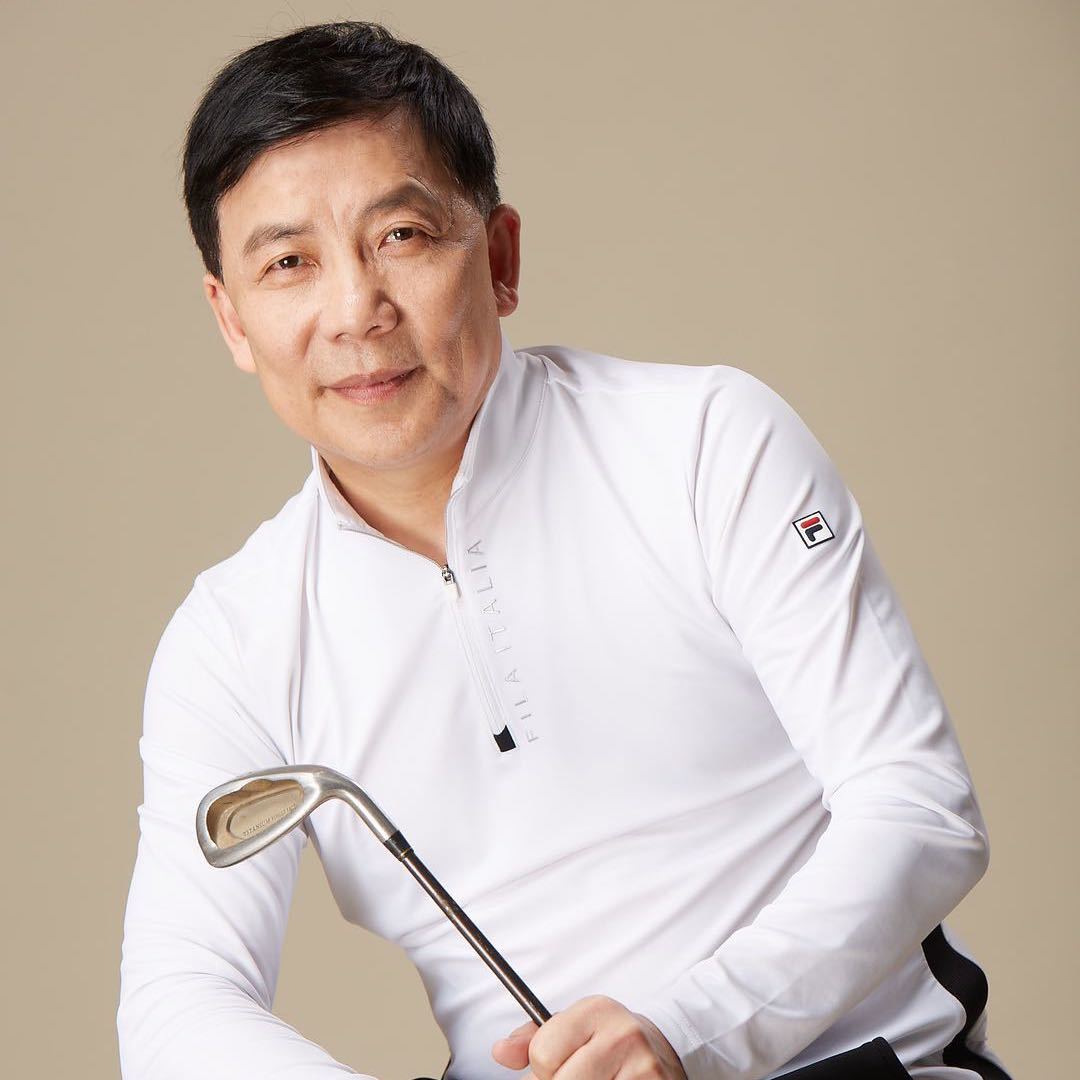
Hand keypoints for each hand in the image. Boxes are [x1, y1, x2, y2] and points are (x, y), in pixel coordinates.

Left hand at [491, 994, 687, 1079]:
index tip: (561, 1064)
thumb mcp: (572, 1026)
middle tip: (581, 1075)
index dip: (544, 1068)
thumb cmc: (608, 1041)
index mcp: (597, 1010)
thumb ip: (532, 1037)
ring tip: (597, 1079)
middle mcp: (622, 1035)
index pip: (543, 1054)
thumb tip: (501, 1052)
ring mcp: (643, 1069)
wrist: (663, 1050)